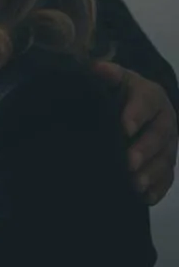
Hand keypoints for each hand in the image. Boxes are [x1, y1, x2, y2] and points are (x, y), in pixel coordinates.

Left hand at [94, 62, 176, 204]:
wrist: (131, 106)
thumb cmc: (117, 92)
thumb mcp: (112, 79)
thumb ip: (107, 74)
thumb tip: (98, 68)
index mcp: (151, 96)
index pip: (147, 102)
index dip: (137, 114)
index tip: (124, 127)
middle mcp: (165, 120)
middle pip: (160, 135)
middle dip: (145, 149)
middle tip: (129, 162)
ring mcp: (169, 143)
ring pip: (166, 159)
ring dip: (152, 173)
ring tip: (134, 184)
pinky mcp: (166, 162)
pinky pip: (167, 177)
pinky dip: (158, 188)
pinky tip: (144, 198)